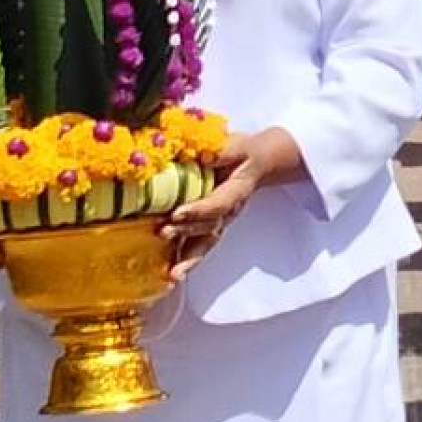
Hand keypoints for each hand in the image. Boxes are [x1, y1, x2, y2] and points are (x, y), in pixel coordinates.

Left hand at [161, 127, 306, 283]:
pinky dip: (186, 261)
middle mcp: (230, 211)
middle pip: (209, 226)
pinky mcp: (211, 227)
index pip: (218, 203)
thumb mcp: (236, 144)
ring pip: (206, 243)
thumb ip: (221, 150)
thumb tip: (202, 153)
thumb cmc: (244, 152)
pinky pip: (199, 247)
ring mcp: (221, 222)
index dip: (199, 209)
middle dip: (185, 232)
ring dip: (189, 258)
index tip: (178, 212)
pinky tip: (172, 276)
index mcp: (236, 191)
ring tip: (174, 274)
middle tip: (163, 231)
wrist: (258, 162)